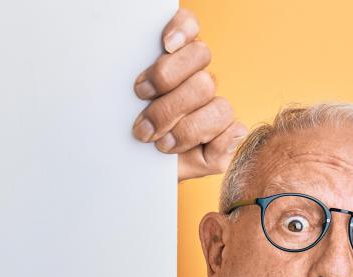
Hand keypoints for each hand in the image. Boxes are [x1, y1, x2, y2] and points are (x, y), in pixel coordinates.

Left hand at [131, 8, 246, 181]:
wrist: (137, 174)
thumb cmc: (130, 142)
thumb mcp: (119, 119)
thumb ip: (125, 99)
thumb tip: (149, 83)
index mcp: (173, 60)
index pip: (188, 26)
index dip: (182, 29)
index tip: (165, 45)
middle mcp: (197, 76)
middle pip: (201, 63)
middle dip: (168, 94)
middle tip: (143, 122)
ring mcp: (214, 106)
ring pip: (216, 101)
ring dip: (185, 127)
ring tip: (159, 143)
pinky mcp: (227, 136)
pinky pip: (233, 131)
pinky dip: (214, 142)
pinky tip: (197, 149)